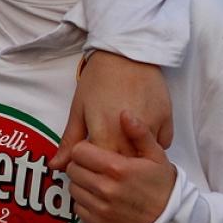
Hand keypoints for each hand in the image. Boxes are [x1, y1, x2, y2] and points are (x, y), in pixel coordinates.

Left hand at [51, 51, 172, 168]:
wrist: (126, 54)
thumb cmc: (98, 80)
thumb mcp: (78, 110)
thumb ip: (70, 141)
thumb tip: (56, 166)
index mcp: (104, 133)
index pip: (102, 168)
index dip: (97, 169)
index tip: (94, 164)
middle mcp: (129, 135)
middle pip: (124, 165)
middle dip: (117, 166)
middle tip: (110, 153)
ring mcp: (150, 128)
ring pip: (144, 158)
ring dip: (135, 158)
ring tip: (126, 145)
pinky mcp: (167, 120)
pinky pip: (161, 146)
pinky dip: (151, 145)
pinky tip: (142, 135)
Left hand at [66, 111, 175, 222]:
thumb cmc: (163, 186)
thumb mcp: (157, 156)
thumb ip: (139, 134)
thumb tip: (125, 114)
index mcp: (117, 168)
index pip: (79, 151)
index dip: (84, 149)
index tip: (93, 151)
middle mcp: (106, 188)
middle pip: (73, 169)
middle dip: (81, 165)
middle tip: (95, 166)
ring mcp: (101, 208)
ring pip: (73, 188)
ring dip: (81, 183)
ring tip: (98, 181)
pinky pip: (78, 207)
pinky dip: (84, 201)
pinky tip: (99, 197)